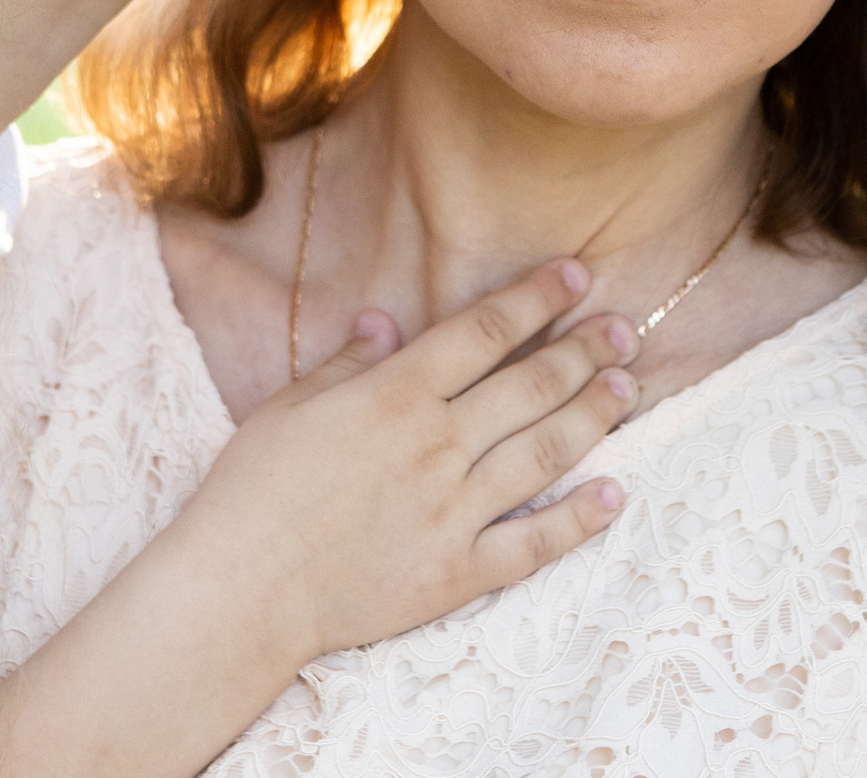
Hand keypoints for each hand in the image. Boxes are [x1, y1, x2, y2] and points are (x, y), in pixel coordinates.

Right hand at [157, 258, 639, 663]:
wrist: (239, 591)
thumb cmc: (251, 492)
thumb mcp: (288, 407)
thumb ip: (346, 363)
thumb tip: (387, 320)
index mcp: (394, 396)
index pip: (484, 332)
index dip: (536, 298)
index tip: (578, 274)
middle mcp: (436, 446)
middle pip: (529, 386)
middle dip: (584, 351)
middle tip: (626, 328)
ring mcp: (452, 512)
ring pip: (543, 454)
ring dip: (592, 417)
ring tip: (627, 388)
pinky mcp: (456, 573)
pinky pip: (532, 544)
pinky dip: (578, 521)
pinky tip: (613, 495)